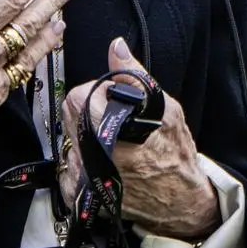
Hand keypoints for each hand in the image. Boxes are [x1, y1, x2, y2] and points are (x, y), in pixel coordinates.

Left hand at [60, 37, 220, 240]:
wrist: (179, 199)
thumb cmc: (177, 156)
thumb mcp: (165, 108)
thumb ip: (134, 76)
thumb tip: (116, 48)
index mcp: (114, 134)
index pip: (77, 97)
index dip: (96, 91)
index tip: (113, 97)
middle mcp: (95, 158)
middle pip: (68, 115)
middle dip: (88, 107)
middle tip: (113, 114)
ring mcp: (85, 179)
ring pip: (67, 137)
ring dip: (84, 131)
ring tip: (110, 137)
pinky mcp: (80, 192)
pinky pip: (67, 162)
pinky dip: (81, 155)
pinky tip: (103, 156)